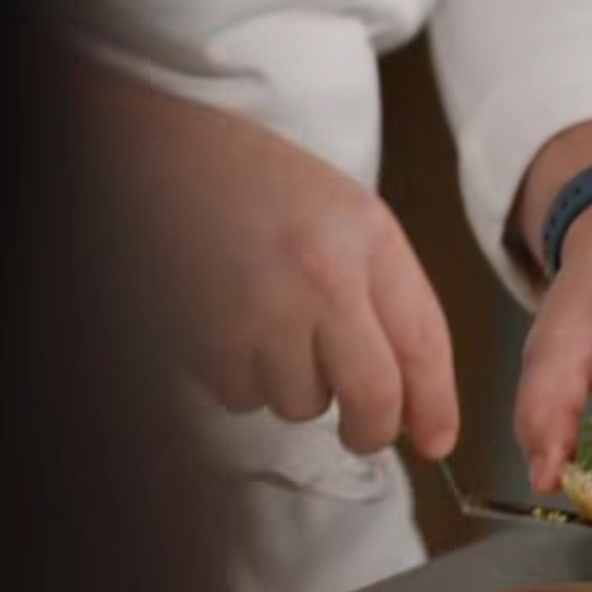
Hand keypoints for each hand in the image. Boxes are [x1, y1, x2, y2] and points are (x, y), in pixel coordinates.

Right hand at [83, 71, 458, 457]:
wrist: (155, 153)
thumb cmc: (244, 180)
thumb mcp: (337, 211)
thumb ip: (379, 290)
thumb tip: (408, 385)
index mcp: (367, 233)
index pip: (423, 340)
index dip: (436, 402)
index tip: (436, 438)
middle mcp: (325, 273)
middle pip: (374, 394)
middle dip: (373, 429)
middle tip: (364, 433)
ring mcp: (267, 307)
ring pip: (303, 403)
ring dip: (290, 388)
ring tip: (266, 329)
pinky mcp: (212, 335)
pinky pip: (243, 395)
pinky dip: (239, 378)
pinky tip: (227, 325)